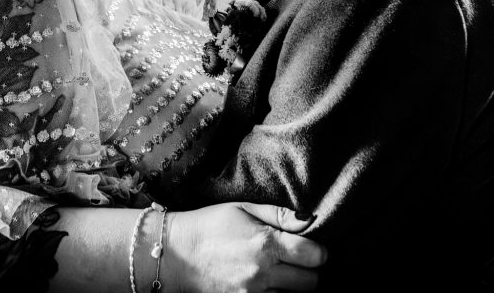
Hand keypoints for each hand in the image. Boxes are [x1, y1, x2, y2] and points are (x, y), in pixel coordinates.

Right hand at [167, 202, 325, 292]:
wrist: (175, 253)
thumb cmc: (209, 224)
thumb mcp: (243, 209)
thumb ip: (280, 215)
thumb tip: (311, 220)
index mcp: (266, 243)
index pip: (315, 256)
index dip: (318, 251)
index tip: (311, 247)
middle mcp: (263, 272)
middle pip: (311, 282)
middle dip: (309, 270)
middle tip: (297, 260)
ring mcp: (252, 292)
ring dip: (292, 285)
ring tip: (278, 270)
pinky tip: (267, 282)